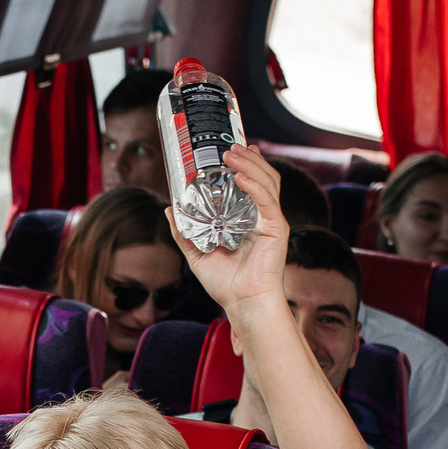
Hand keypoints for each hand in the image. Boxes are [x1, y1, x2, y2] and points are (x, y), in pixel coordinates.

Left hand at [166, 144, 289, 323]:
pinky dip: (255, 185)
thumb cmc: (226, 284)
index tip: (233, 147)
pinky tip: (241, 175)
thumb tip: (170, 210)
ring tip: (232, 153)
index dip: (246, 162)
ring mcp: (272, 221)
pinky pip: (267, 200)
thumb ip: (184, 232)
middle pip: (262, 176)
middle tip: (230, 146)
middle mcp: (263, 216)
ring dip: (250, 164)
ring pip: (268, 182)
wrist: (242, 303)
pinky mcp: (277, 228)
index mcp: (249, 219)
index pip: (253, 182)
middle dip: (247, 157)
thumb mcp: (197, 254)